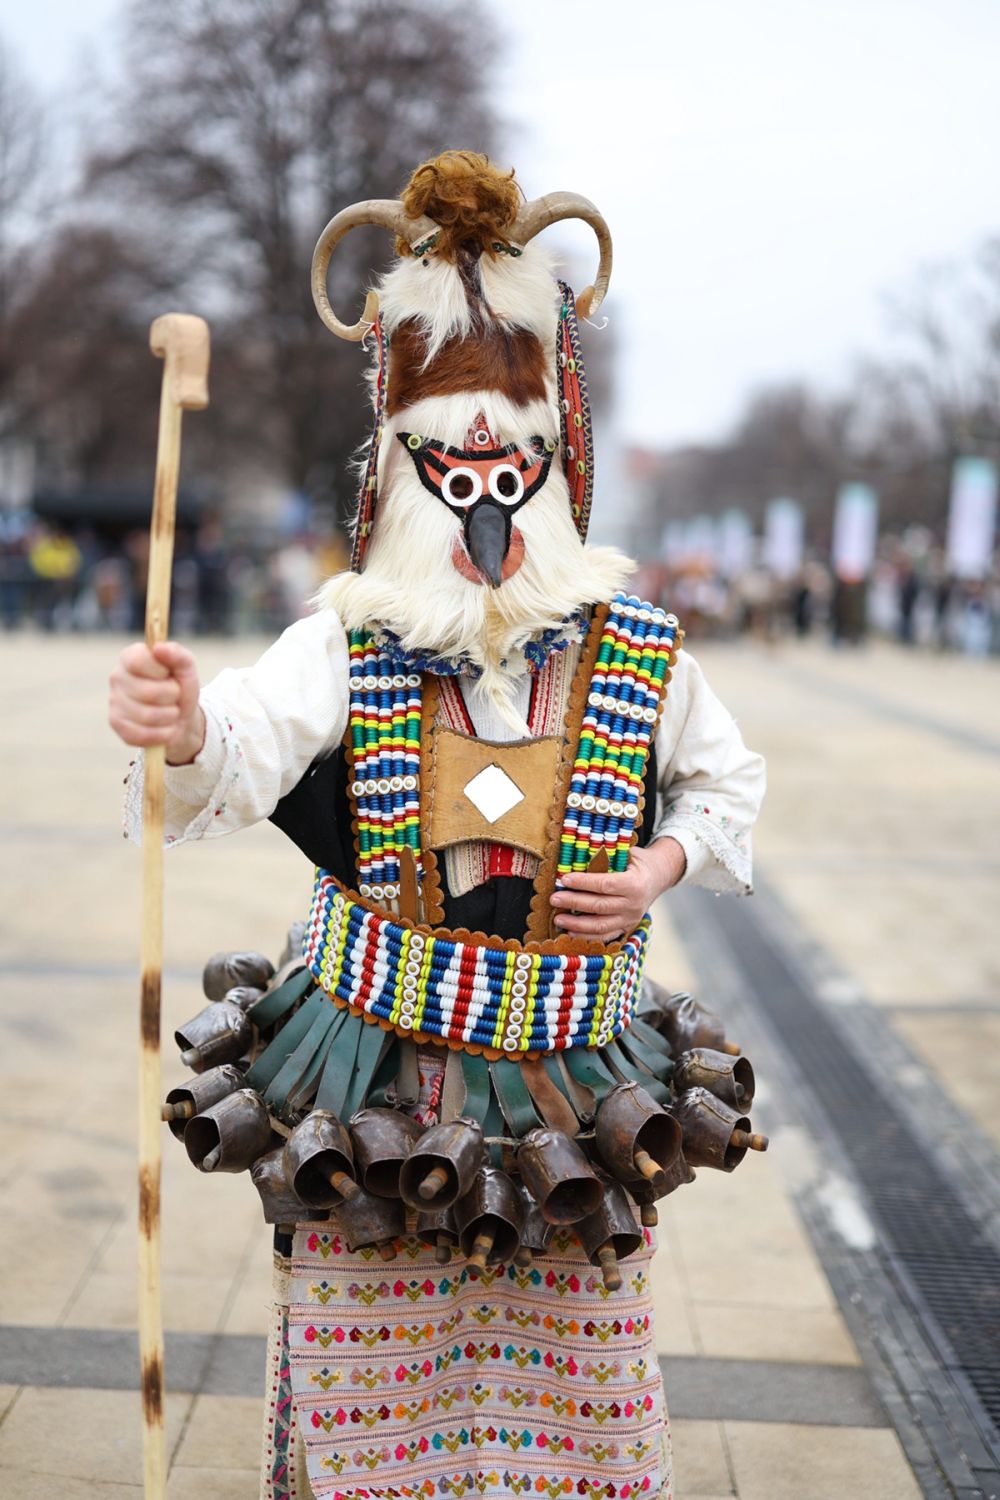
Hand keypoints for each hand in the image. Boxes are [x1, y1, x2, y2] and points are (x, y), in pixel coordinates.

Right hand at [109, 640, 204, 763]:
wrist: (182, 718)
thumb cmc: (180, 687)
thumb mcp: (186, 668)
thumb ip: (177, 654)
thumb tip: (159, 648)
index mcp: (130, 657)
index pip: (138, 660)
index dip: (160, 670)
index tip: (168, 674)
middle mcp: (117, 677)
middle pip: (148, 692)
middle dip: (172, 696)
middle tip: (174, 695)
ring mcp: (114, 702)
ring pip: (147, 716)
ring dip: (170, 716)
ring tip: (171, 711)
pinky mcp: (116, 724)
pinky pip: (142, 734)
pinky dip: (163, 733)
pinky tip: (165, 727)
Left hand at [549, 838, 686, 940]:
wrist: (657, 878)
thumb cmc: (636, 862)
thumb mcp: (626, 853)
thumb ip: (606, 856)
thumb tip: (576, 857)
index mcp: (635, 884)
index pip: (605, 884)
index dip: (583, 882)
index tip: (564, 879)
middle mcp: (634, 905)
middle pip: (599, 906)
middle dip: (574, 902)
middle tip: (554, 898)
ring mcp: (630, 919)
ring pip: (600, 926)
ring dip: (576, 923)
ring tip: (558, 918)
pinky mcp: (626, 928)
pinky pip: (604, 936)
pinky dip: (586, 935)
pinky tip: (570, 931)